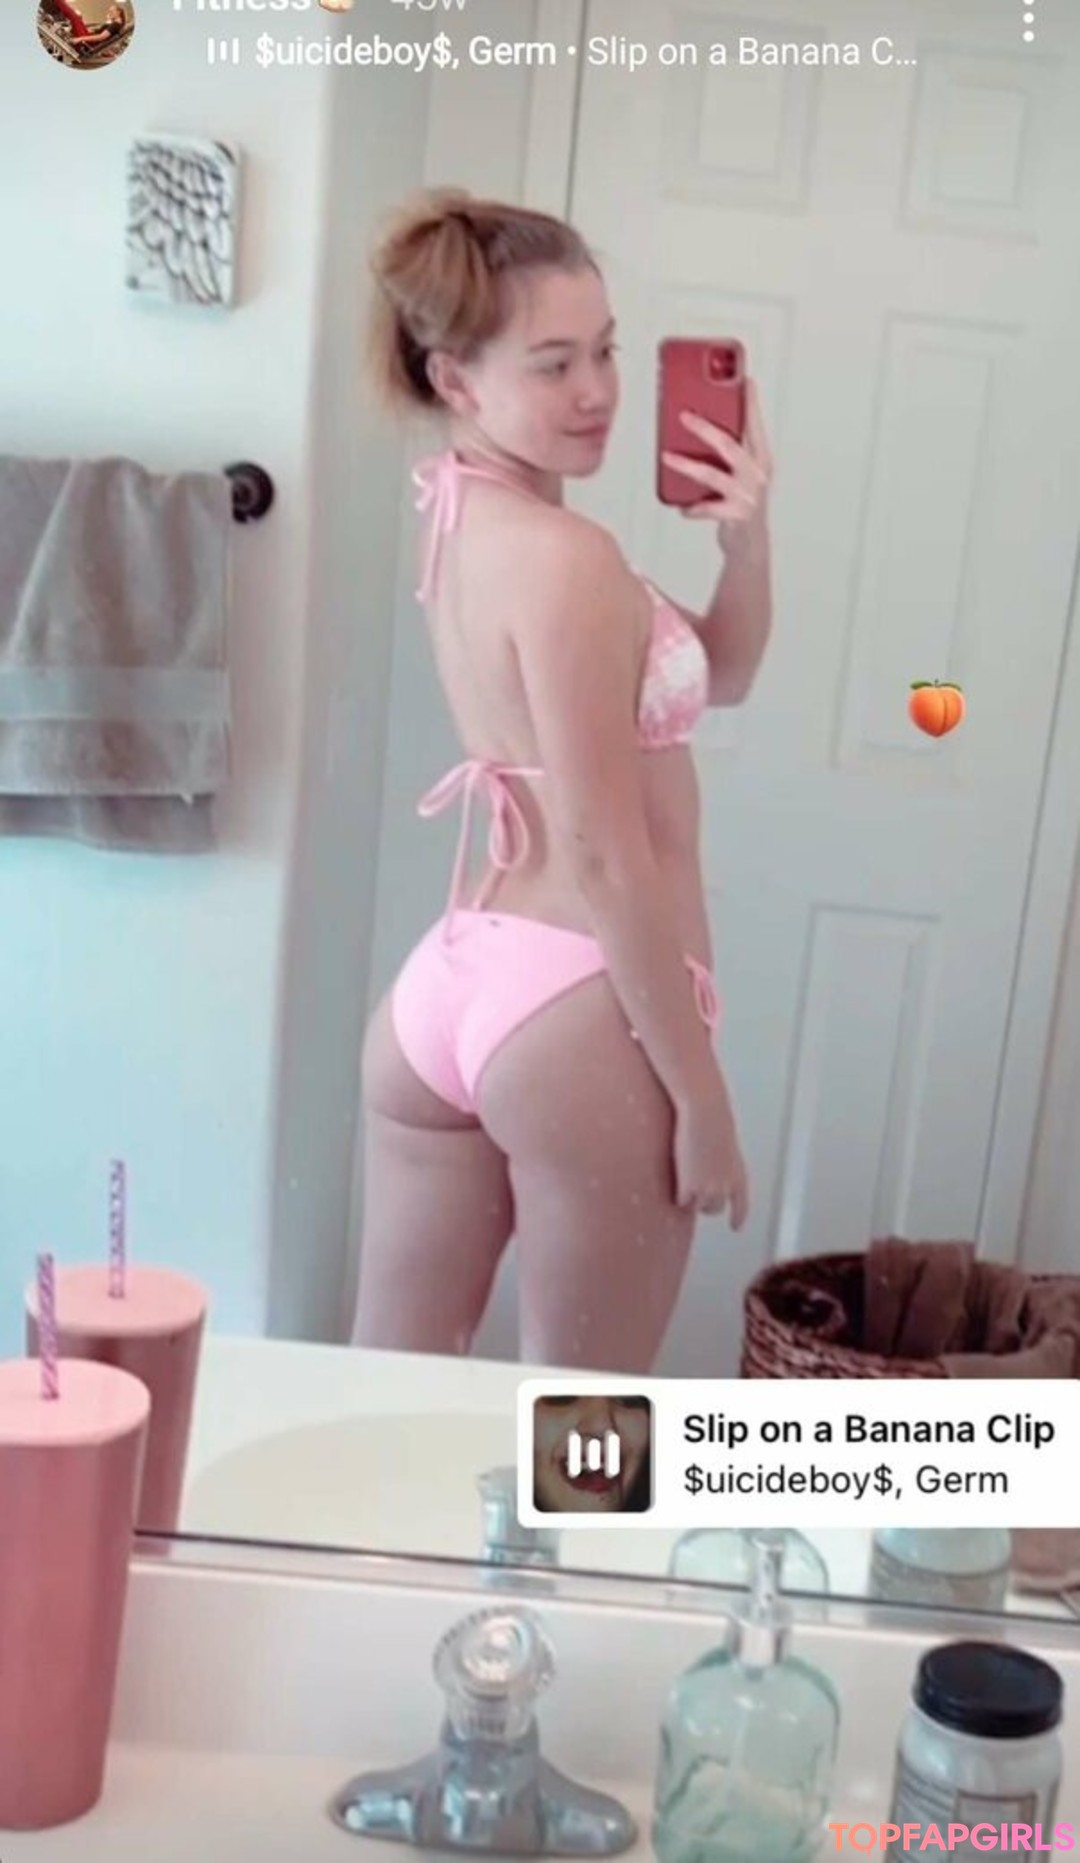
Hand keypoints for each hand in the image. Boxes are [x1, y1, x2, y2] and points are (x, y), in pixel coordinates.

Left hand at [661, 378, 773, 544]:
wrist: (749, 543)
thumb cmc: (739, 502)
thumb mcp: (740, 473)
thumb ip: (728, 450)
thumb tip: (694, 424)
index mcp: (760, 458)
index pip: (755, 425)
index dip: (751, 403)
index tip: (745, 380)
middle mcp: (758, 474)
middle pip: (729, 445)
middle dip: (704, 428)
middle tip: (683, 416)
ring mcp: (748, 496)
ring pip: (713, 475)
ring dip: (687, 466)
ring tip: (667, 457)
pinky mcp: (736, 516)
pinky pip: (707, 509)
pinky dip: (692, 508)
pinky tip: (681, 508)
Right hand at [672, 1074, 749, 1228]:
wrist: (704, 1112)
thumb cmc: (713, 1121)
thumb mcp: (726, 1149)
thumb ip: (722, 1167)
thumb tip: (713, 1177)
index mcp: (739, 1177)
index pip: (741, 1206)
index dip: (738, 1218)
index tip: (736, 1228)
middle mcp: (726, 1188)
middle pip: (713, 1209)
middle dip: (704, 1202)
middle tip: (694, 1188)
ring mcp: (708, 1191)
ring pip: (695, 1207)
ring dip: (689, 1197)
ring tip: (683, 1176)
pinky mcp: (689, 1189)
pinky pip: (680, 1202)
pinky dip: (676, 1193)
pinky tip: (675, 1178)